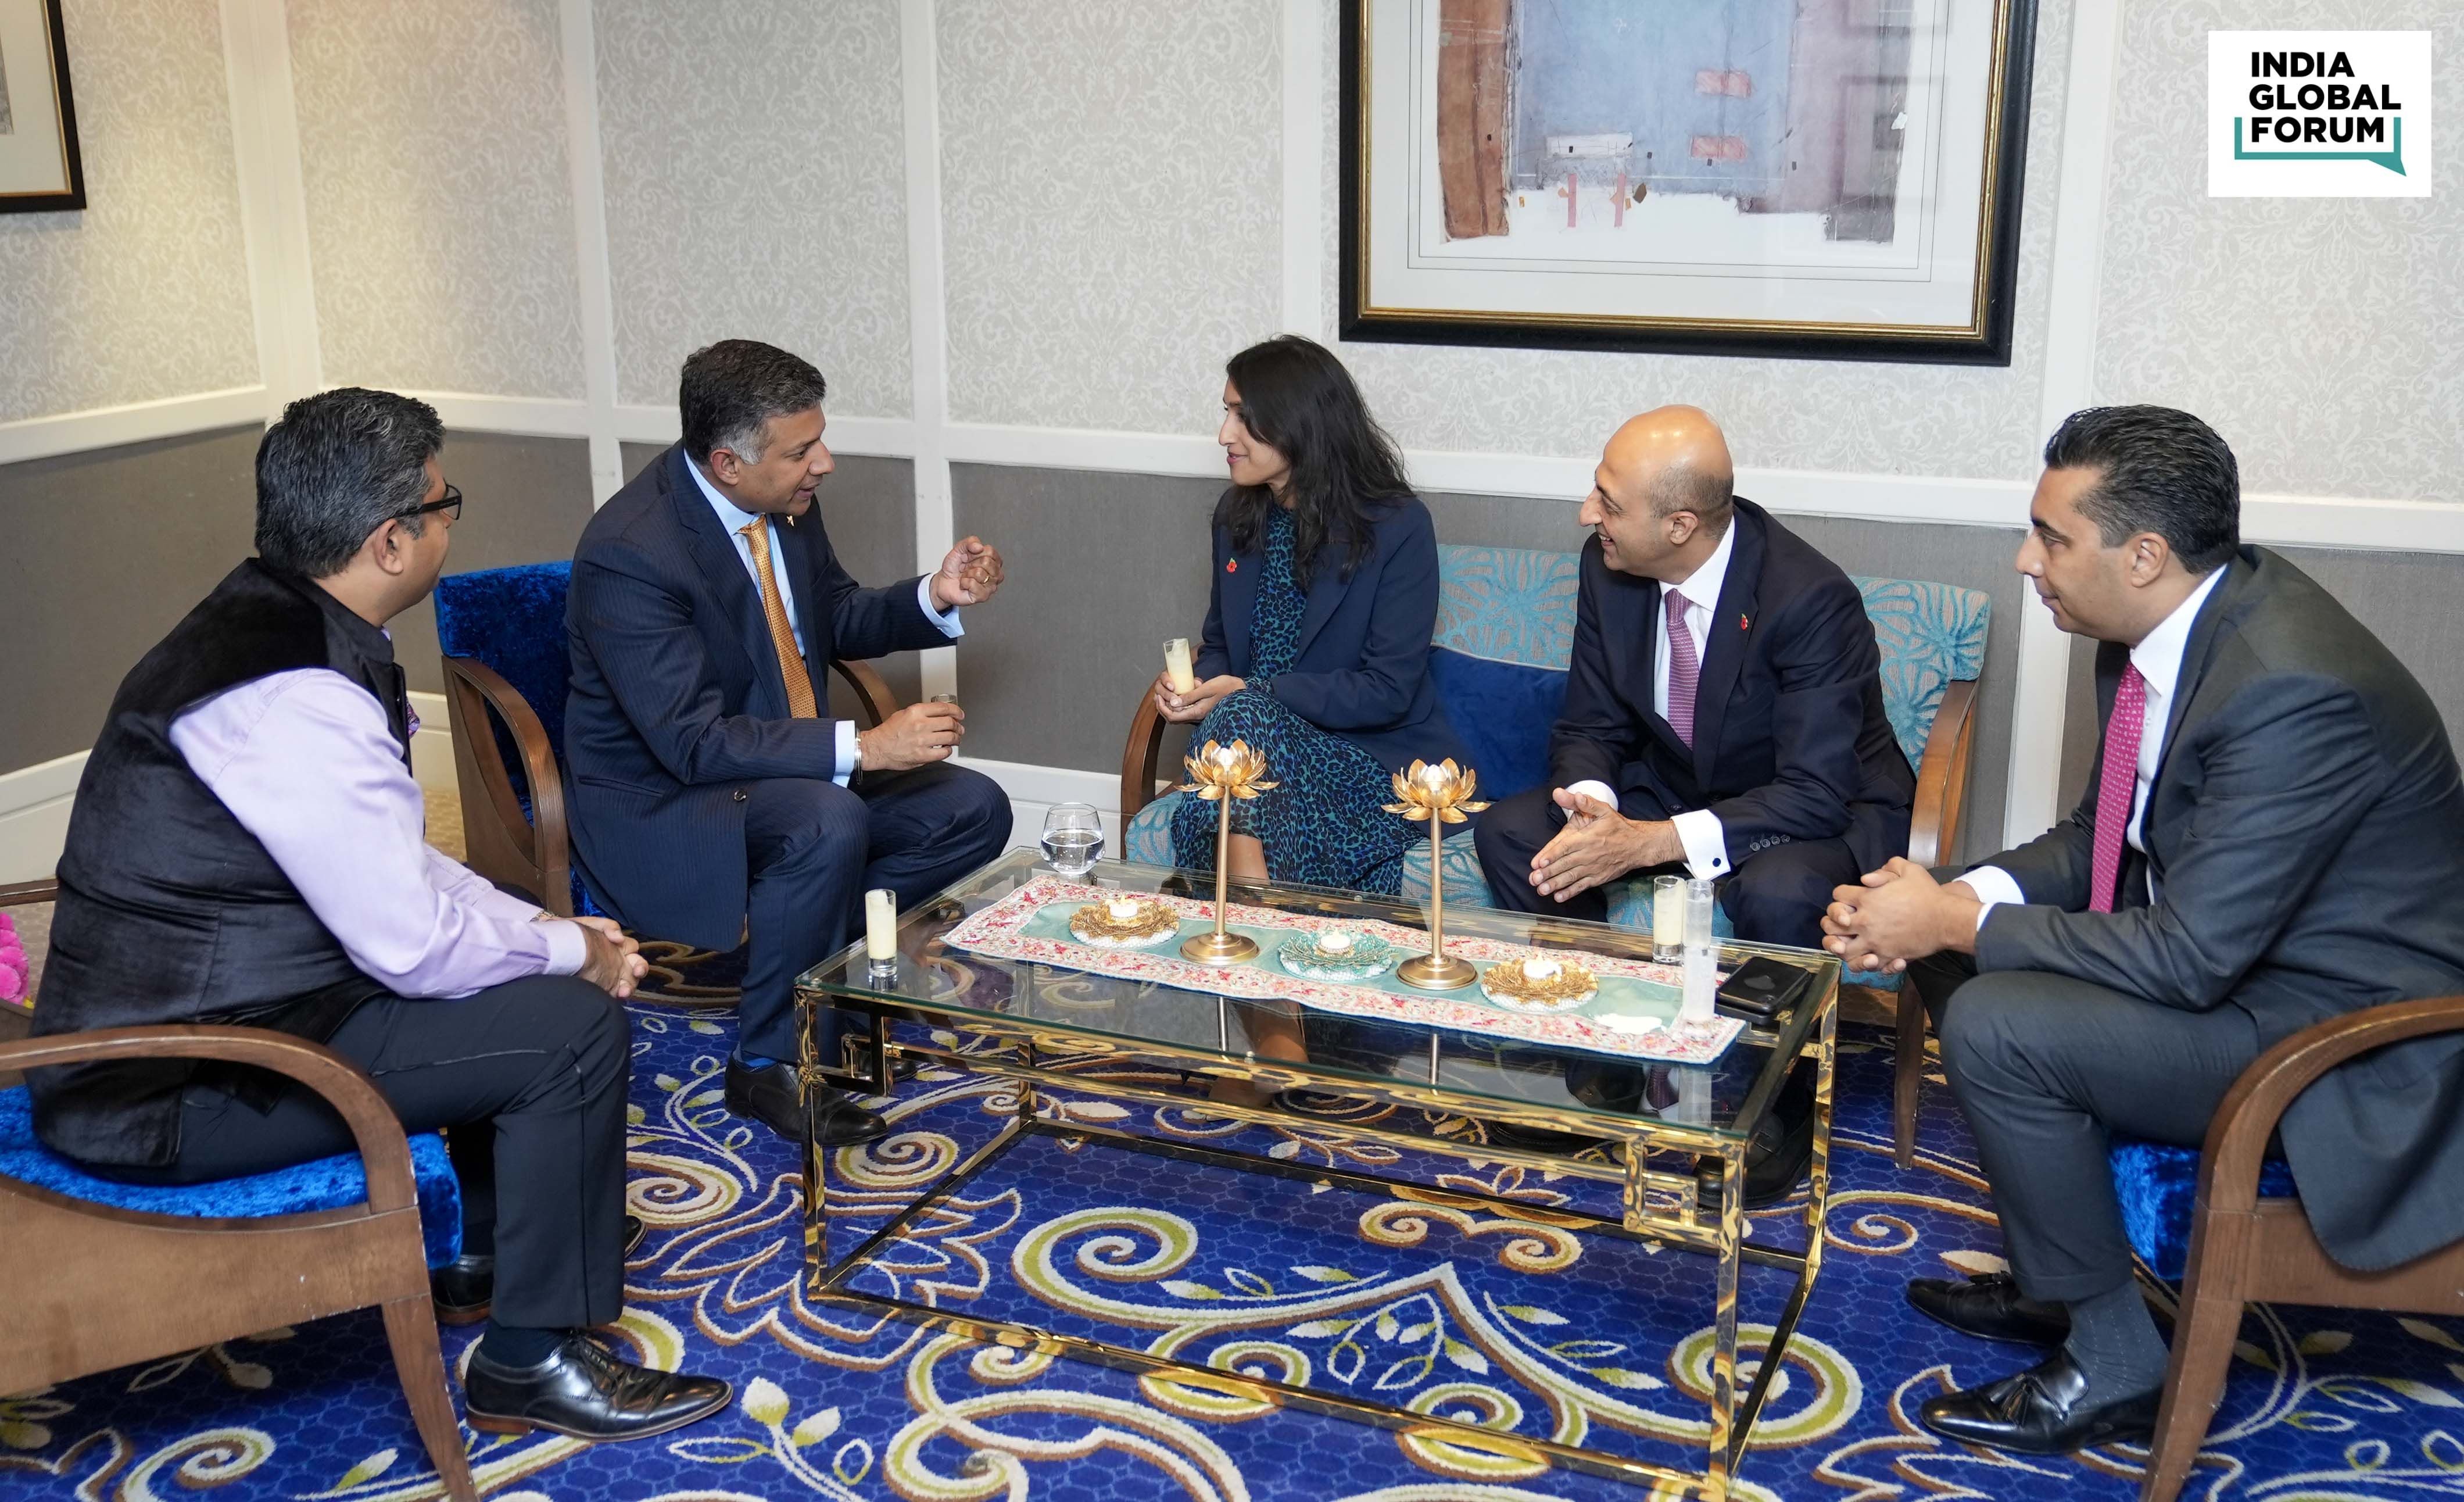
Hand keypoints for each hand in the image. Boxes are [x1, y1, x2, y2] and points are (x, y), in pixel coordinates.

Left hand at [575, 923, 647, 998]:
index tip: (632, 962)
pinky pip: (612, 992)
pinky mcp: (599, 986)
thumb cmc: (573, 933)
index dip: (636, 956)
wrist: (552, 944)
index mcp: (618, 946)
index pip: (633, 951)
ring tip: (623, 991)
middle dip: (640, 971)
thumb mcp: (591, 924)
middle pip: (636, 967)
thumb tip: (619, 938)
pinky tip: (613, 996)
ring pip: (628, 982)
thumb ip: (607, 926)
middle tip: (636, 973)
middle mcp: (617, 961)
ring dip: (629, 987)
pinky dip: (615, 995)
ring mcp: (609, 975)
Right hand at [858, 701, 964, 771]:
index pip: (943, 708)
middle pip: (950, 722)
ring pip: (950, 737)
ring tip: (955, 739)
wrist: (877, 747)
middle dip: (958, 726)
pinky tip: (945, 749)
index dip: (956, 711)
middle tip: (959, 729)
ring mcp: (922, 741)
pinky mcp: (922, 755)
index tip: (959, 715)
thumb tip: (939, 715)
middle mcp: (920, 725)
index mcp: (916, 712)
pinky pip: (943, 752)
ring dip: (956, 738)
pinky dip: (948, 750)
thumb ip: (922, 713)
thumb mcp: (904, 713)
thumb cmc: (888, 732)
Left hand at [931, 537, 1003, 609]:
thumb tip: (979, 546)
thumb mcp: (959, 549)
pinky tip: (965, 584)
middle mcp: (994, 573)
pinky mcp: (983, 596)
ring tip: (966, 577)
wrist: (944, 582)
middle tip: (967, 568)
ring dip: (968, 574)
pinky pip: (974, 585)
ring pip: (980, 573)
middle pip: (987, 562)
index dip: (976, 553)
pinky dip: (965, 583)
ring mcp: (991, 585)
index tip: (970, 557)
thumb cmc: (954, 568)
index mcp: (992, 560)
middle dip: (972, 564)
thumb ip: (969, 542)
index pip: (990, 551)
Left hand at [1153, 673, 1243, 723]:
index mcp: (1197, 712)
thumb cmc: (1226, 687)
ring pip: (1178, 715)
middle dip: (1163, 708)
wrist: (1241, 691)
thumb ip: (1190, 696)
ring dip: (1170, 706)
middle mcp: (1197, 716)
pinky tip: (1180, 692)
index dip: (1162, 708)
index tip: (1159, 696)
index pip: (1172, 716)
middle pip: (1173, 718)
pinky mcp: (1201, 710)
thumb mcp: (1207, 688)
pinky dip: (1179, 703)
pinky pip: (1185, 710)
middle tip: (1158, 695)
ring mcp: (1199, 714)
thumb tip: (1173, 702)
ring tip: (1166, 693)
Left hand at [1527, 789, 1680, 901]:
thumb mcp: (1603, 810)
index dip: (1552, 855)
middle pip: (1565, 864)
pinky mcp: (1598, 878)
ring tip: (1541, 890)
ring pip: (1571, 877)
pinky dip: (1570, 892)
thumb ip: (1583, 803)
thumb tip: (1561, 792)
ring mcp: (1593, 868)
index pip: (1566, 847)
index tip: (1539, 862)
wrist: (1638, 845)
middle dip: (1548, 873)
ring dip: (1555, 884)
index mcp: (1587, 838)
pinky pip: (1582, 886)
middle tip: (1533, 880)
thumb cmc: (1618, 827)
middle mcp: (1589, 855)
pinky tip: (1559, 897)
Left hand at [1820, 858, 1977, 972]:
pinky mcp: (1885, 956)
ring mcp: (1873, 941)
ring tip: (1848, 943)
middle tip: (1842, 922)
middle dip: (1832, 922)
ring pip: (1843, 950)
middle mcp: (1865, 920)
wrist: (1946, 919)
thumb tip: (1866, 878)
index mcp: (1867, 898)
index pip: (1838, 895)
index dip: (1841, 895)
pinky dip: (1862, 962)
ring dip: (1841, 947)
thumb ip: (1886, 869)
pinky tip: (1866, 956)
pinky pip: (1865, 964)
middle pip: (1831, 924)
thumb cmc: (1927, 893)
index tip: (1850, 898)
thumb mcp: (1909, 870)